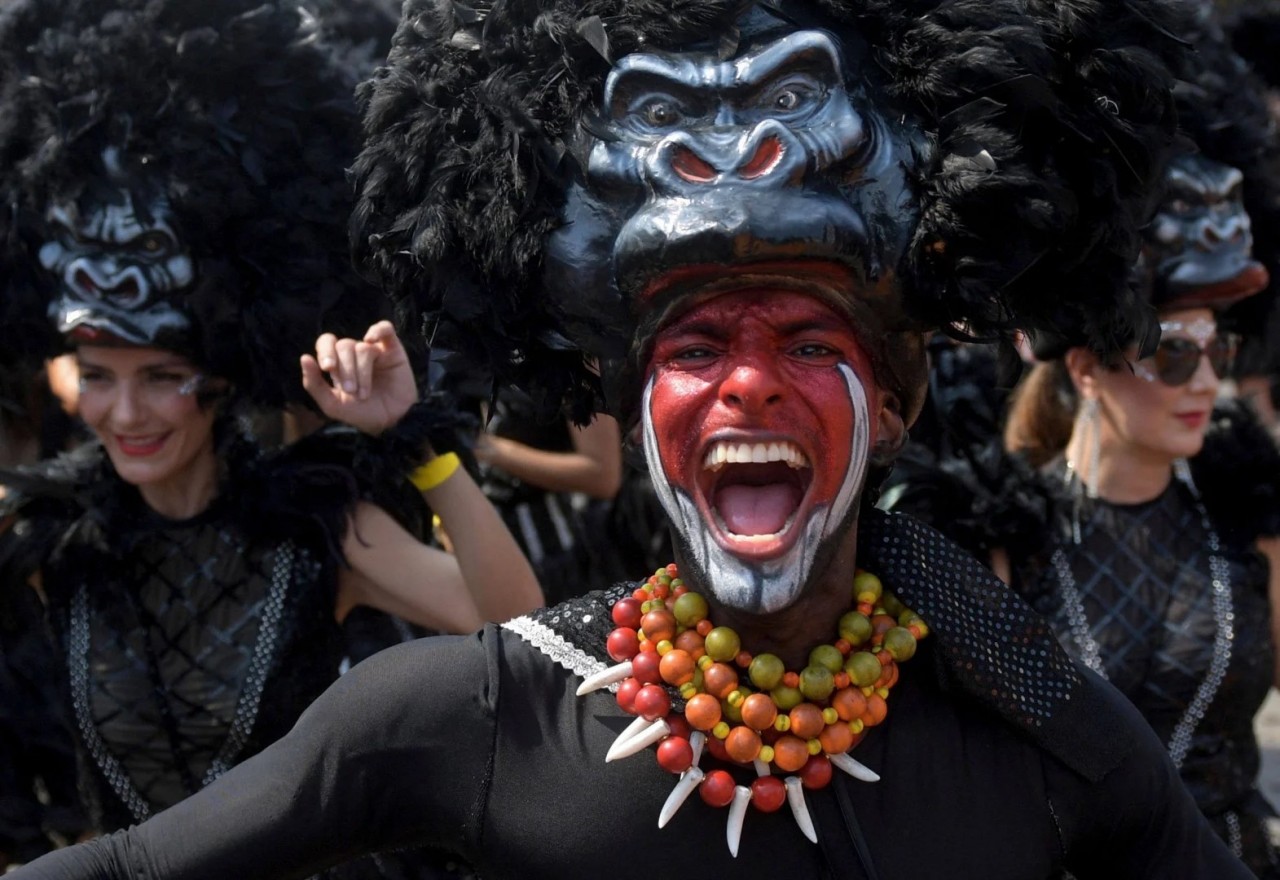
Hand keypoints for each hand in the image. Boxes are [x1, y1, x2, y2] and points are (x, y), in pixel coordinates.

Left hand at [301, 321, 417, 434]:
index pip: (326, 343)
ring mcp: (375, 350)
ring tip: (364, 393)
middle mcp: (354, 354)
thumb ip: (313, 384)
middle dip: (346, 369)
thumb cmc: (360, 413)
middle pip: (344, 345)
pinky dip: (378, 330)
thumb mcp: (332, 404)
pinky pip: (385, 329)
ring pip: (363, 347)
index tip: (328, 368)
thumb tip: (304, 357)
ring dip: (362, 371)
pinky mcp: (393, 350)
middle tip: (350, 390)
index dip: (325, 351)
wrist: (390, 423)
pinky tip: (371, 340)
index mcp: (338, 362)